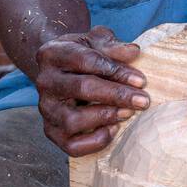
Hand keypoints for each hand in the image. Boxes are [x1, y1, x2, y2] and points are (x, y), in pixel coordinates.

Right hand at [35, 25, 148, 156]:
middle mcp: (44, 81)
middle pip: (82, 88)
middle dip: (117, 95)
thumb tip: (133, 52)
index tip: (140, 80)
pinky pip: (72, 145)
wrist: (62, 70)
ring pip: (73, 120)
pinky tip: (113, 128)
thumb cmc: (83, 54)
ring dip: (106, 117)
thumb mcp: (95, 41)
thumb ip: (113, 45)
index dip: (116, 70)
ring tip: (128, 112)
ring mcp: (46, 109)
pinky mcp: (51, 131)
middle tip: (142, 100)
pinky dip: (95, 141)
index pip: (86, 61)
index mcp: (52, 54)